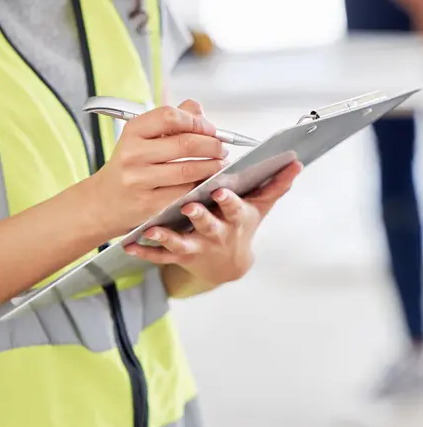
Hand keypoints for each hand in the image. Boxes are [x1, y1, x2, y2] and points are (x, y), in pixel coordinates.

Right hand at [88, 99, 227, 238]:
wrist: (103, 202)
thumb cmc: (129, 166)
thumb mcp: (141, 139)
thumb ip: (171, 121)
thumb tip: (200, 111)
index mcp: (132, 132)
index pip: (170, 117)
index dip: (197, 122)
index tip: (212, 129)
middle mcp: (133, 154)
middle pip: (185, 144)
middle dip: (212, 145)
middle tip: (222, 148)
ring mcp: (140, 181)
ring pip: (188, 170)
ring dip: (211, 167)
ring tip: (219, 164)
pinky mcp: (149, 204)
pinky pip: (184, 192)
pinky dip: (200, 186)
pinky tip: (206, 182)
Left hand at [124, 161, 301, 285]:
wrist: (228, 263)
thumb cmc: (241, 227)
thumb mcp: (259, 207)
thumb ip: (275, 185)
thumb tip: (296, 163)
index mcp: (235, 219)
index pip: (234, 208)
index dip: (228, 201)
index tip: (221, 190)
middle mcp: (216, 235)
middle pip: (207, 226)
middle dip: (199, 217)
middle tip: (188, 205)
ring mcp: (197, 247)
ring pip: (181, 243)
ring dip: (167, 237)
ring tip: (152, 229)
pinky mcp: (180, 256)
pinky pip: (161, 256)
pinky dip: (146, 252)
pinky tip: (130, 245)